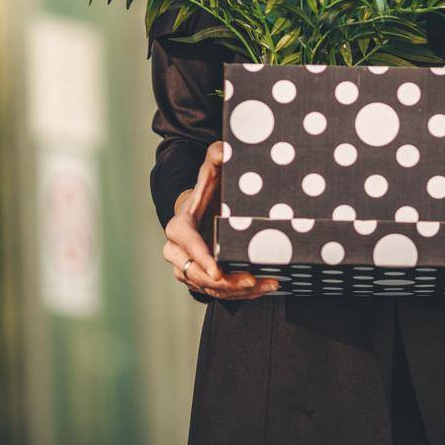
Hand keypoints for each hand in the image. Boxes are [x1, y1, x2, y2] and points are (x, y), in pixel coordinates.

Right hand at [161, 140, 280, 299]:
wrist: (203, 210)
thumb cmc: (209, 190)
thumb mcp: (212, 171)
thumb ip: (216, 159)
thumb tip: (223, 150)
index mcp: (178, 227)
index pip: (188, 245)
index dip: (202, 259)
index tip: (218, 271)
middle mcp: (176, 252)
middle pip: (198, 274)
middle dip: (226, 282)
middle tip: (253, 280)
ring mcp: (186, 269)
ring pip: (209, 288)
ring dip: (238, 291)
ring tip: (268, 285)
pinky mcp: (200, 280)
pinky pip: (218, 293)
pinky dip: (241, 294)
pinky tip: (265, 288)